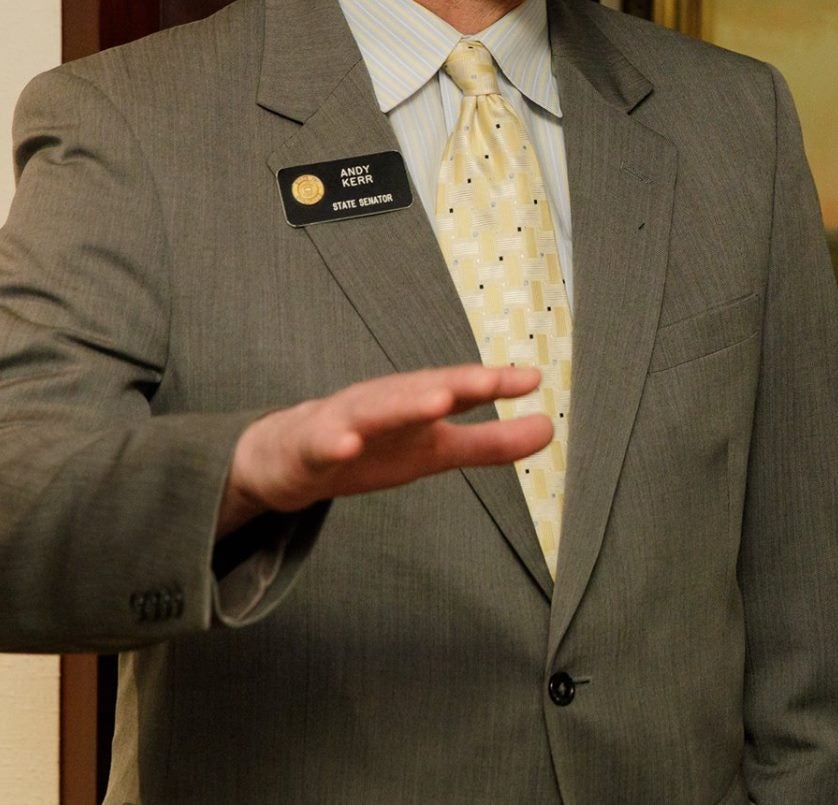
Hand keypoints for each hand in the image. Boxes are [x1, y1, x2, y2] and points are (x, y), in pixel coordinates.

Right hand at [216, 364, 551, 535]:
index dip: (494, 383)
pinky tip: (347, 445)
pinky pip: (320, 445)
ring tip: (436, 402)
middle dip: (454, 383)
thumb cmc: (372, 446)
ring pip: (373, 410)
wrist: (289, 458)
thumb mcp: (436, 450)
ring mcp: (343, 421)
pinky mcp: (308, 447)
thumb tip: (548, 427)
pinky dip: (333, 443)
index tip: (531, 379)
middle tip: (490, 380)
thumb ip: (491, 441)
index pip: (460, 388)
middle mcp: (384, 403)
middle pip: (420, 390)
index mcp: (417, 403)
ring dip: (403, 404)